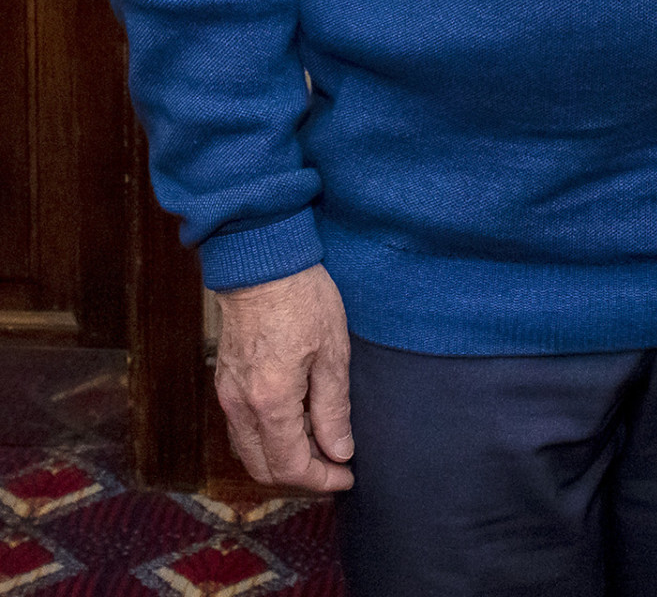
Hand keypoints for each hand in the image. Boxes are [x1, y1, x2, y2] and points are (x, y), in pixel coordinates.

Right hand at [214, 263, 354, 490]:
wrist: (260, 262)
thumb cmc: (302, 299)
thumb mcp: (332, 352)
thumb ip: (333, 408)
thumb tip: (339, 451)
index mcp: (270, 402)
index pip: (291, 465)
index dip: (321, 479)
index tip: (347, 475)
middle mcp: (240, 407)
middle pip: (264, 467)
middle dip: (301, 475)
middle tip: (335, 465)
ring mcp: (227, 394)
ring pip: (250, 451)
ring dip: (282, 459)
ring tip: (319, 444)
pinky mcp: (225, 381)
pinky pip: (242, 429)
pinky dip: (267, 439)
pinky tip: (294, 422)